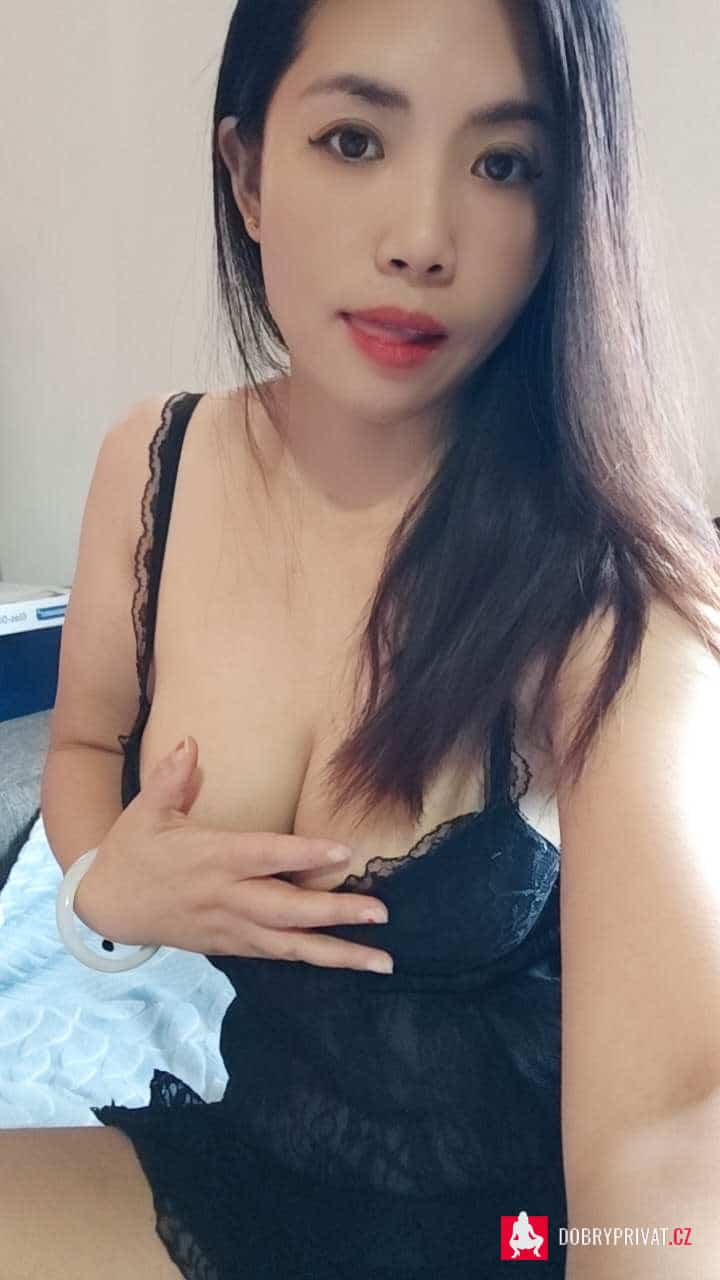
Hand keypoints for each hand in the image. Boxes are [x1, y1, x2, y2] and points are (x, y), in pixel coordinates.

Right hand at [74, 736, 392, 972]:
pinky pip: (276, 954)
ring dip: (337, 952)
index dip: (304, 853)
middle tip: (381, 912)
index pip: (265, 855)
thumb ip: (171, 777)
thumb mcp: (145, 810)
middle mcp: (227, 897)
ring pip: (289, 944)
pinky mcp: (229, 946)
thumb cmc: (132, 851)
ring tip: (381, 960)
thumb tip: (190, 742)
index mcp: (212, 858)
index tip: (344, 853)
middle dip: (336, 913)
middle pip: (288, 909)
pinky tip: (346, 961)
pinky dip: (311, 957)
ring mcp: (230, 927)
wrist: (107, 905)